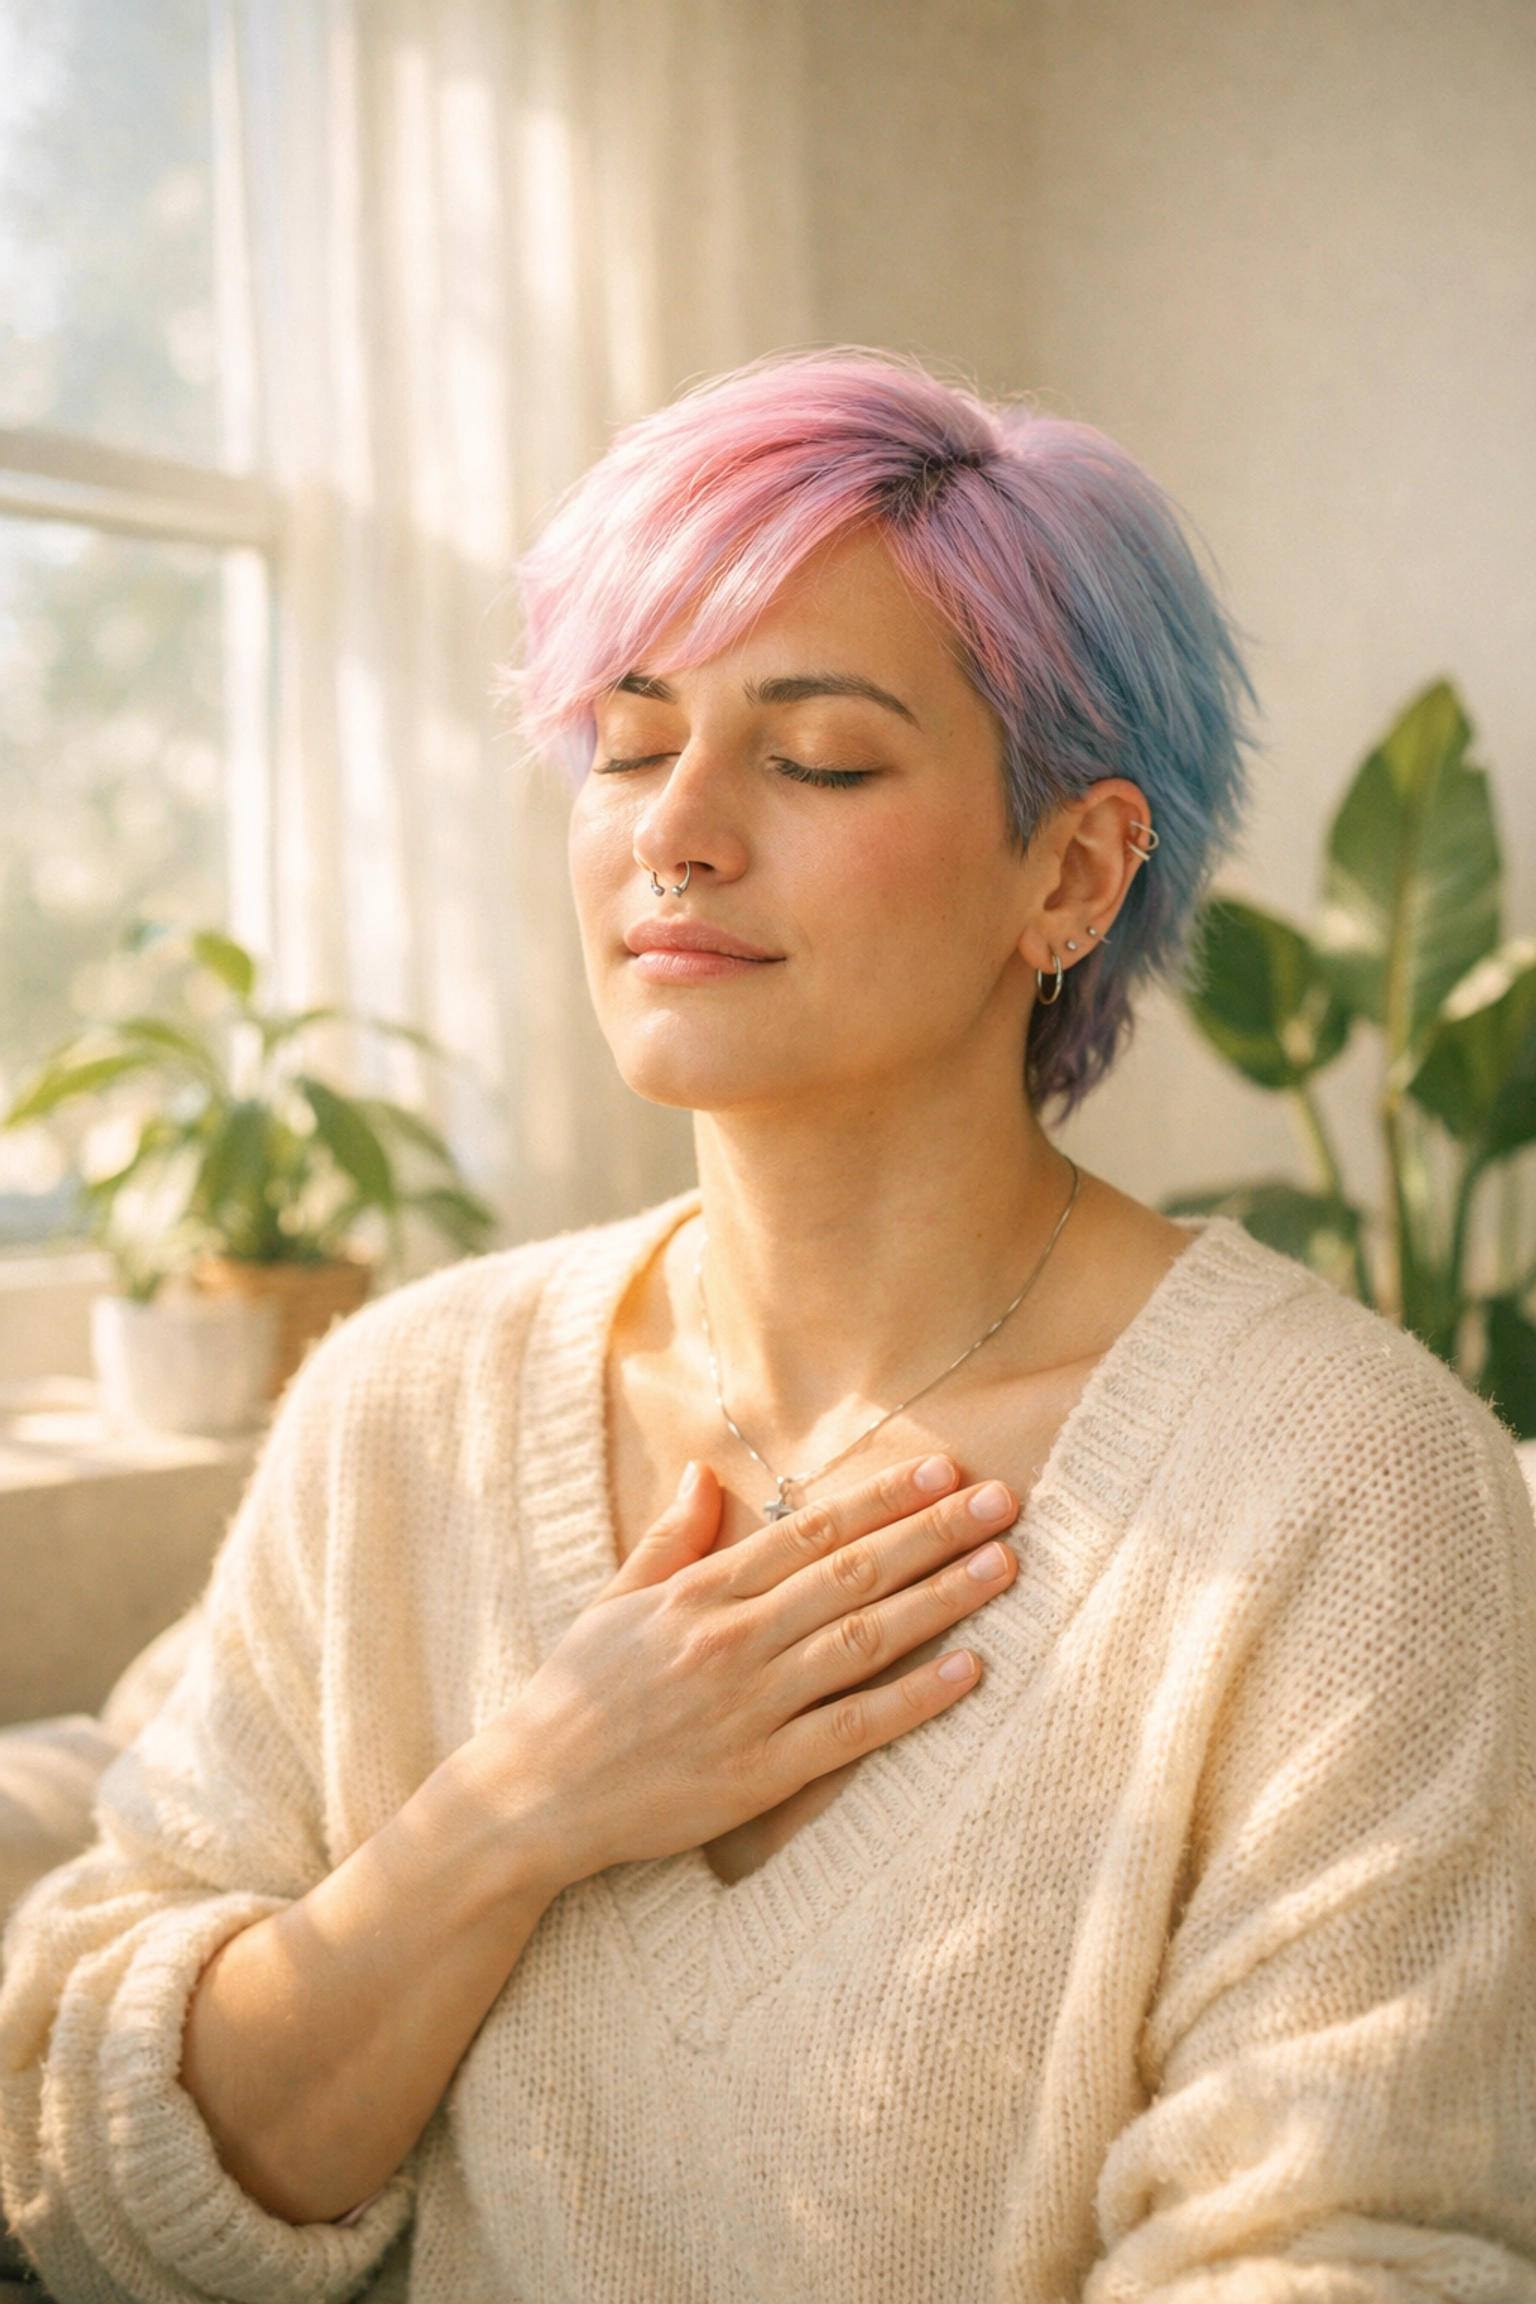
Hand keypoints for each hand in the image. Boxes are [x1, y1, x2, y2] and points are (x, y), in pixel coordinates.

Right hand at [465, 1453, 1018, 1890]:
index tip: (941, 1469)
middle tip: (1003, 1501)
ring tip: (1001, 1567)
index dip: (880, 1498)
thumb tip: (707, 1472)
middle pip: (850, 1573)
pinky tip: (968, 1672)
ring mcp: (749, 1707)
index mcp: (699, 1593)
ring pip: (862, 1640)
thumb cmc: (575, 1697)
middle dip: (932, 1532)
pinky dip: (913, 1701)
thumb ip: (670, 1538)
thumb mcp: (614, 1601)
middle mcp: (731, 1639)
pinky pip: (851, 1731)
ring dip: (939, 1600)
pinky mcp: (760, 1775)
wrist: (530, 1796)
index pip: (809, 1531)